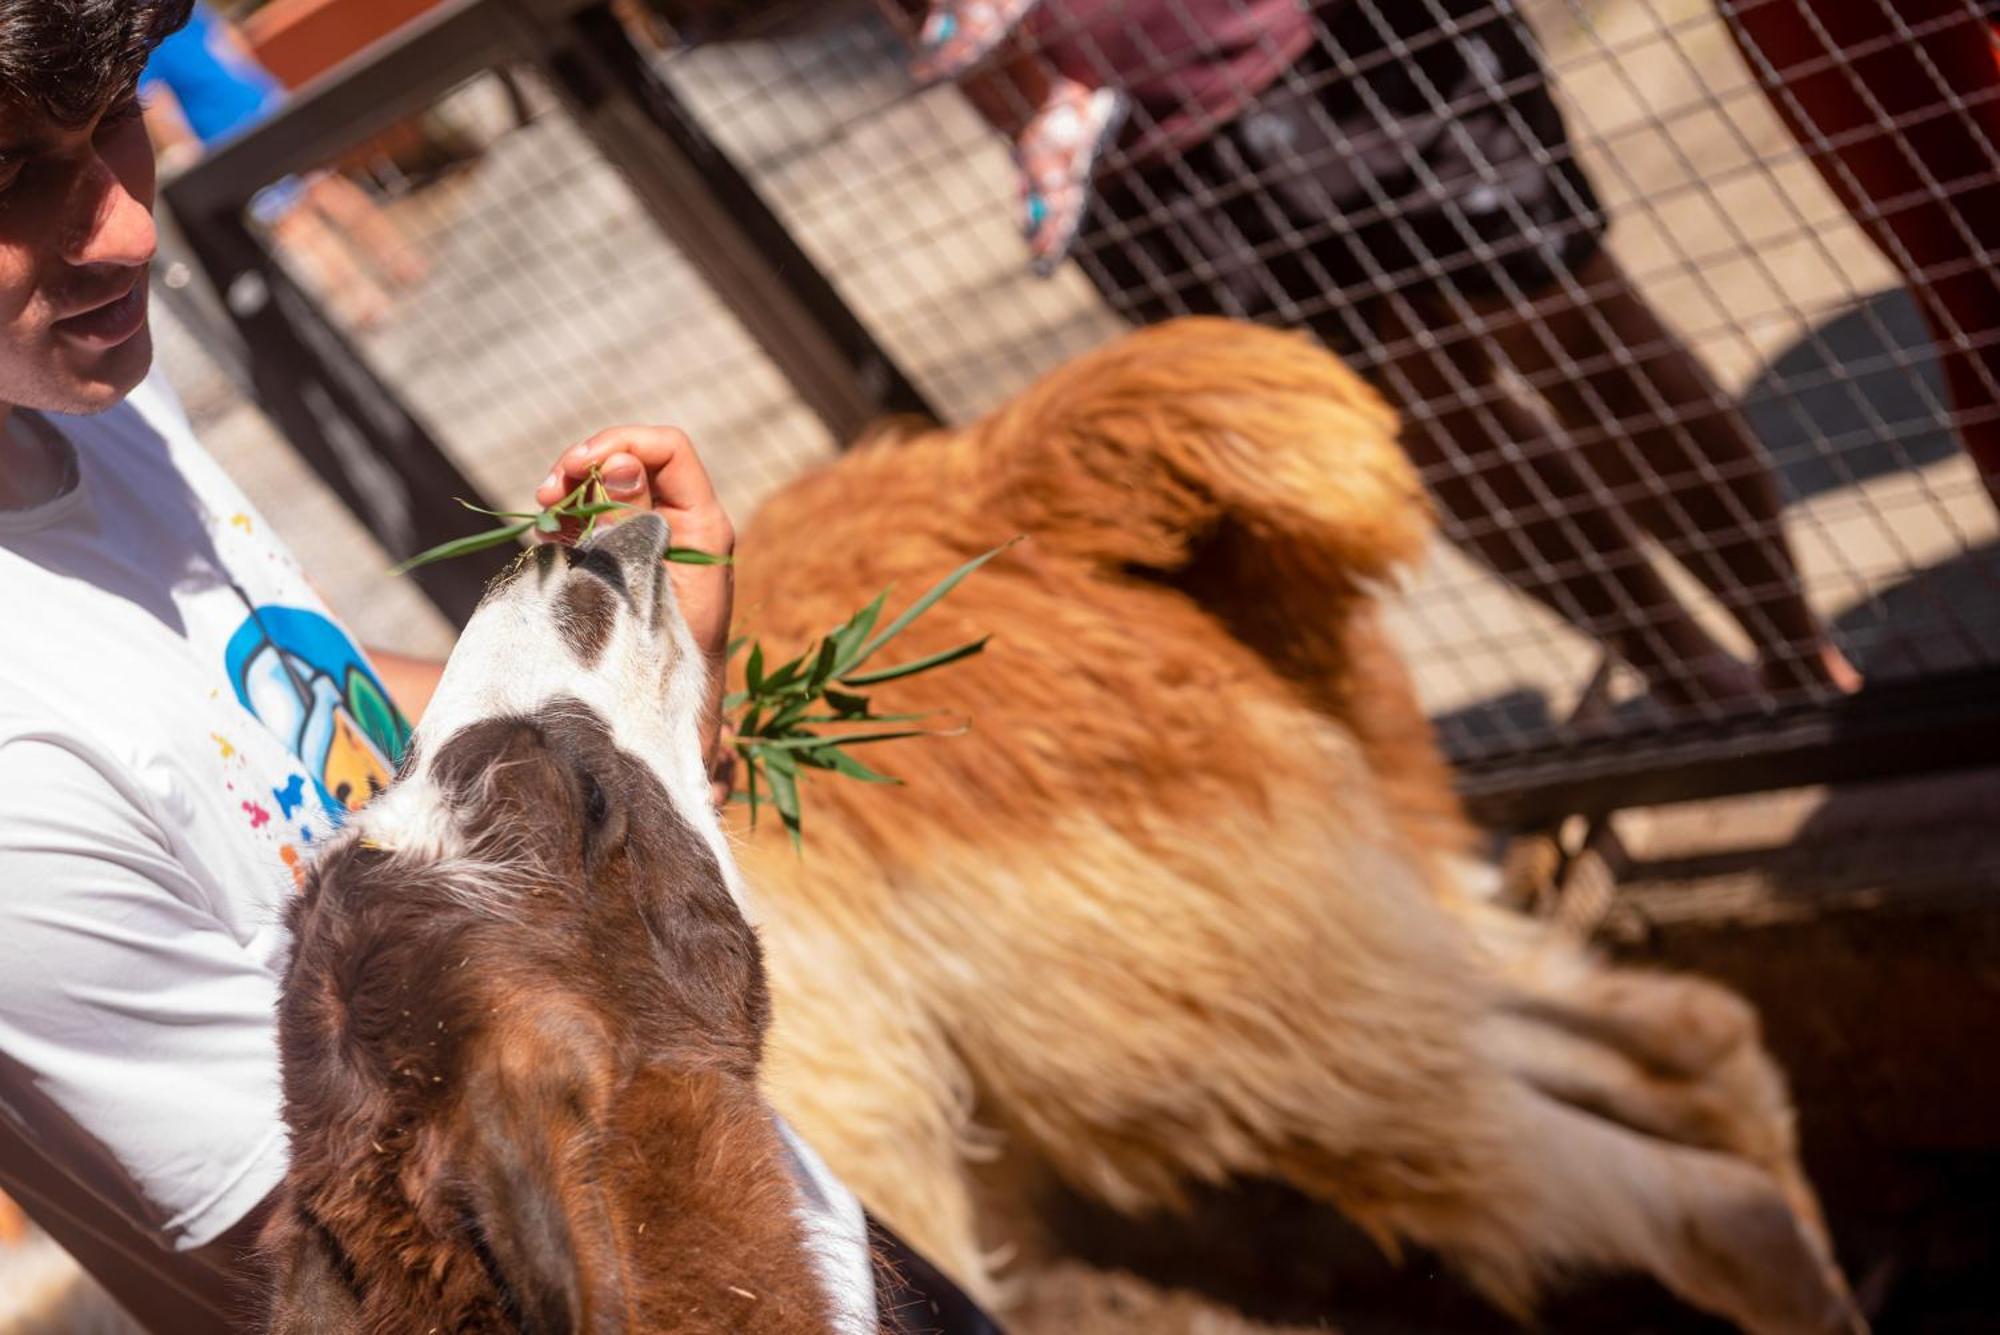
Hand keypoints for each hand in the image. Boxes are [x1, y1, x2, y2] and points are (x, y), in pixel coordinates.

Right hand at [537, 428, 735, 772]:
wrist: (667, 708)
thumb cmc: (665, 654)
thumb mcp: (645, 582)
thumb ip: (631, 522)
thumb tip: (621, 463)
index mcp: (703, 525)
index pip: (669, 450)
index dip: (623, 444)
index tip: (581, 466)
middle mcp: (683, 523)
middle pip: (633, 459)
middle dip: (586, 463)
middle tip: (549, 487)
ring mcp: (653, 537)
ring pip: (609, 485)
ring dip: (571, 487)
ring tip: (543, 506)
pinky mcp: (627, 556)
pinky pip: (596, 517)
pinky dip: (568, 517)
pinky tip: (548, 535)